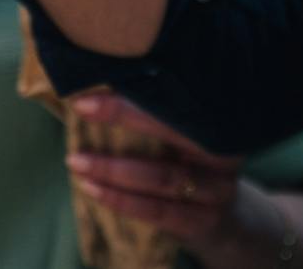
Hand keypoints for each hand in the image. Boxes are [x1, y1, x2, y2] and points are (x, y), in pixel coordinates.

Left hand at [65, 93, 245, 244]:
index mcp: (220, 120)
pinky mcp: (203, 221)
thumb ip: (153, 108)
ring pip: (162, 176)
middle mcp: (225, 152)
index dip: (136, 92)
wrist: (222, 219)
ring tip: (77, 161)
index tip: (94, 89)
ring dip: (113, 169)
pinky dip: (121, 200)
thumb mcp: (181, 132)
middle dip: (124, 116)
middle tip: (81, 109)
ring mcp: (218, 190)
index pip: (177, 98)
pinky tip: (92, 189)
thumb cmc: (186, 161)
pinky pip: (157, 210)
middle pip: (175, 129)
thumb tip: (98, 80)